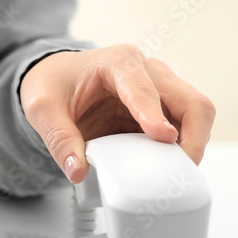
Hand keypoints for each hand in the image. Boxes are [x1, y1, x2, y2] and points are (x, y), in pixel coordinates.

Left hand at [18, 45, 215, 183]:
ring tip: (175, 173)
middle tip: (181, 169)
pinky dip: (182, 150)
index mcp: (118, 63)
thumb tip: (78, 170)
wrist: (57, 78)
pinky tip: (168, 168)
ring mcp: (160, 91)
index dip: (155, 116)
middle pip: (190, 101)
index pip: (145, 90)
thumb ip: (58, 139)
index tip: (164, 138)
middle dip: (193, 137)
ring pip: (196, 116)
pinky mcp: (162, 111)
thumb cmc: (54, 83)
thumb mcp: (42, 108)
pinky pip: (184, 130)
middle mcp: (148, 72)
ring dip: (192, 145)